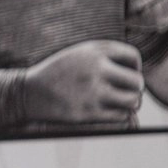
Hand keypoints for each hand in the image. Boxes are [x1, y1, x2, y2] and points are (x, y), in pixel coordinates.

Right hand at [24, 40, 142, 122]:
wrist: (29, 92)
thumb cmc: (59, 72)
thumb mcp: (79, 53)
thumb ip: (106, 56)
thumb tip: (137, 71)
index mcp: (94, 51)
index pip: (133, 56)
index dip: (134, 67)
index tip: (126, 74)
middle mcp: (96, 69)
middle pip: (137, 82)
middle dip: (135, 88)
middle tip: (127, 92)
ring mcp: (93, 91)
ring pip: (133, 101)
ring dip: (130, 103)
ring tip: (121, 103)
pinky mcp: (89, 112)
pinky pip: (120, 116)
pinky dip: (119, 114)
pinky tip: (108, 110)